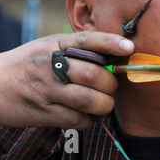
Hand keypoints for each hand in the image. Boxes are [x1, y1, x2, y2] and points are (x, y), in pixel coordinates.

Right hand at [0, 31, 133, 128]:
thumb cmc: (31, 64)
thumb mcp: (50, 47)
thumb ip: (78, 49)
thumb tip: (115, 55)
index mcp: (55, 44)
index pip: (87, 40)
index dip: (111, 43)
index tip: (129, 47)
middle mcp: (50, 65)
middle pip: (92, 74)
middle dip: (110, 83)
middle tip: (111, 86)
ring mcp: (46, 90)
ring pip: (87, 99)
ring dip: (104, 103)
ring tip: (104, 101)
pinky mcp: (43, 113)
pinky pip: (77, 119)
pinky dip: (90, 118)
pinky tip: (89, 113)